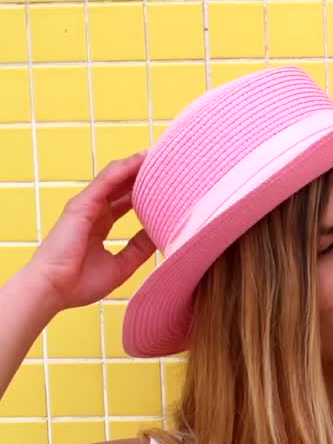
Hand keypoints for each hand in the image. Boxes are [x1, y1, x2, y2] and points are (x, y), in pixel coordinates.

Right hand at [25, 154, 155, 311]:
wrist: (53, 290)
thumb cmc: (80, 283)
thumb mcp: (121, 266)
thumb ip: (138, 249)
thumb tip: (160, 235)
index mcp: (100, 226)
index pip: (126, 201)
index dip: (144, 191)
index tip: (167, 184)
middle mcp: (93, 212)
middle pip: (122, 185)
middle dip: (143, 173)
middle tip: (168, 162)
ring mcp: (86, 206)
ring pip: (115, 177)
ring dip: (136, 164)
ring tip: (158, 153)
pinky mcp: (81, 205)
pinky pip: (106, 181)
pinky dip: (123, 169)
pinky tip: (141, 160)